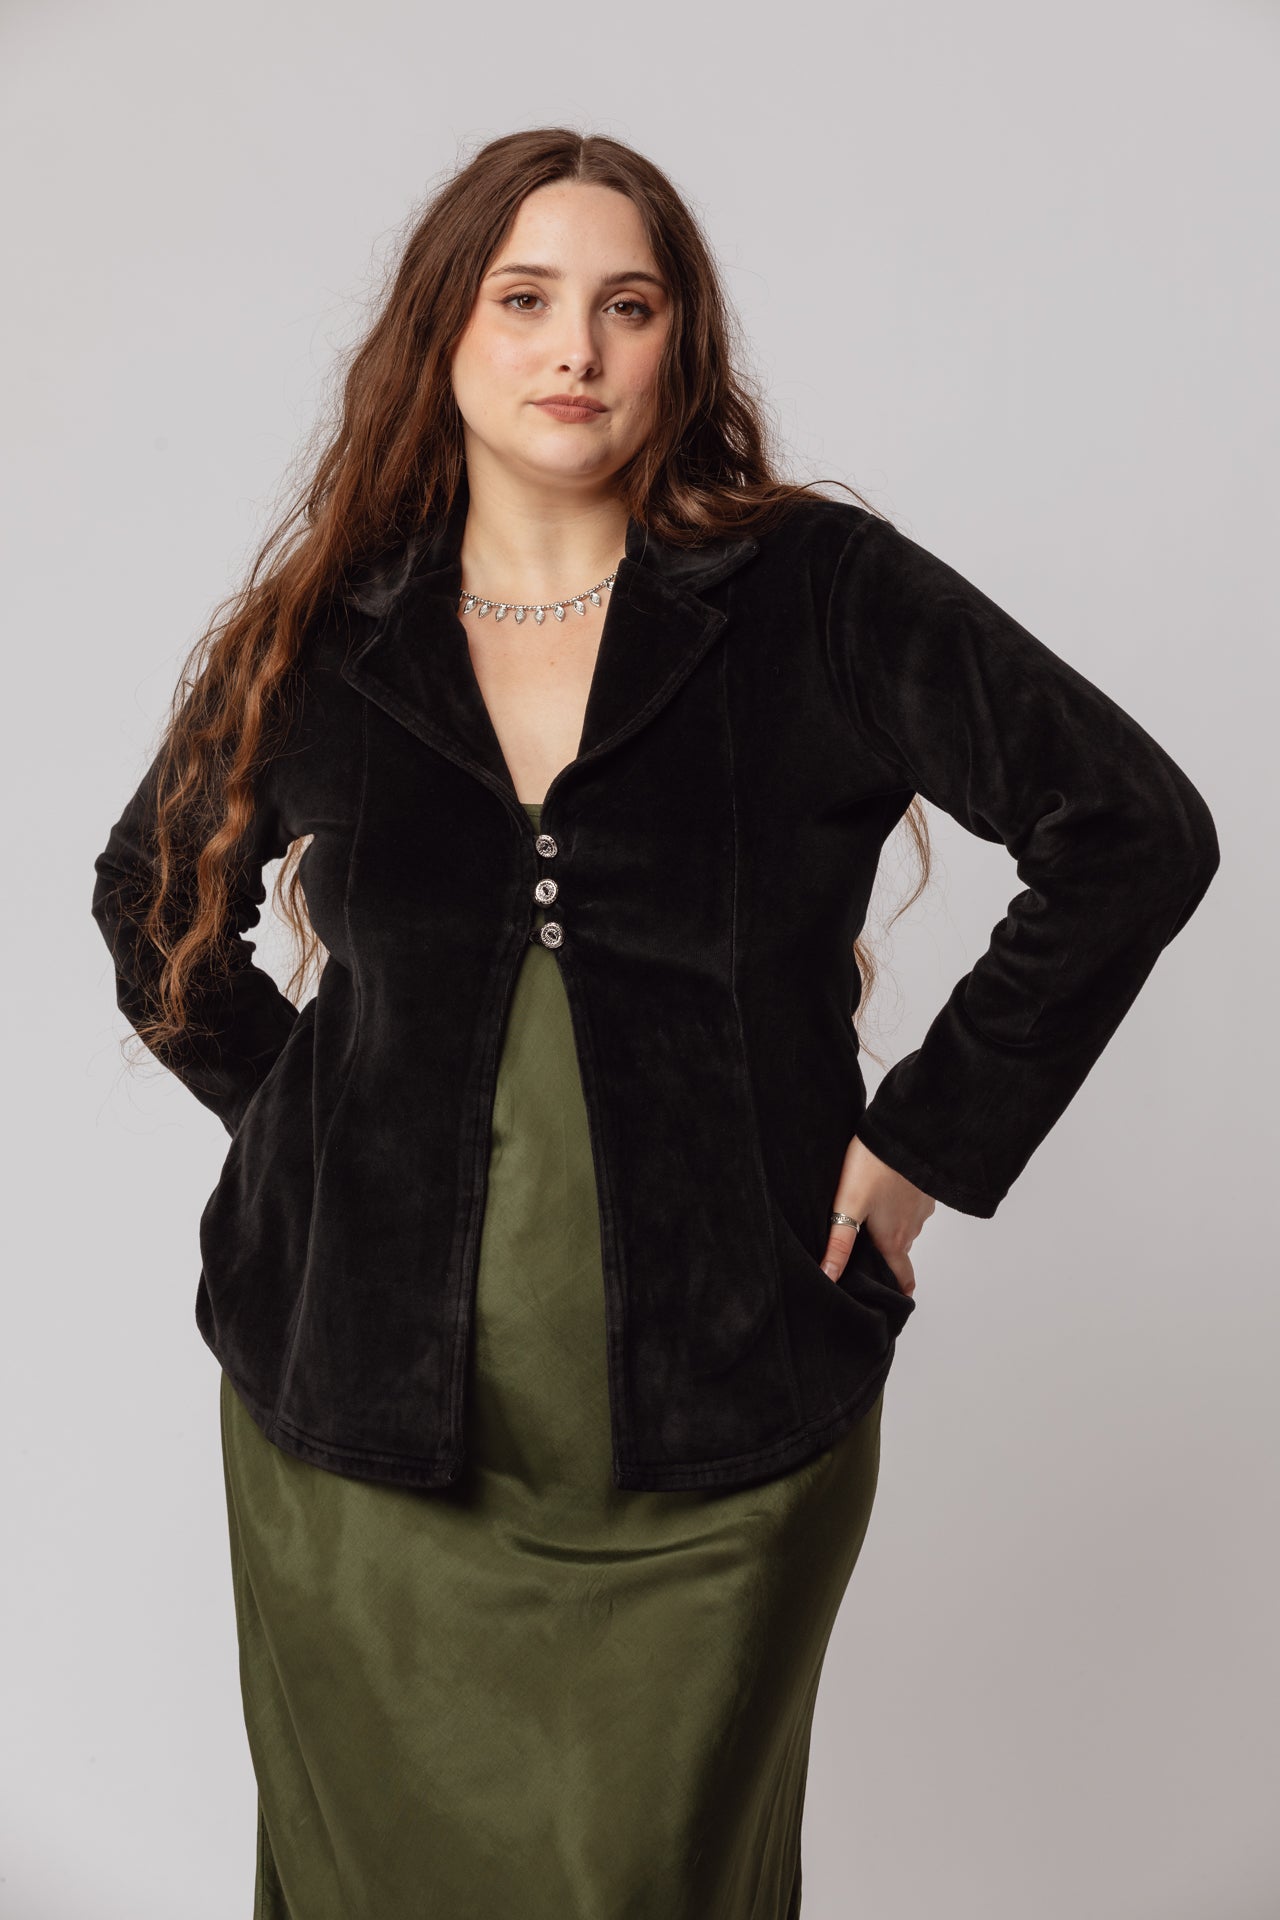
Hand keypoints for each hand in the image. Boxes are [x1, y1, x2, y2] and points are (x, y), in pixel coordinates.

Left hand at [820, 1135, 935, 1296]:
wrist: (904, 1131)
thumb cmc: (873, 1166)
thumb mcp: (848, 1205)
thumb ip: (839, 1243)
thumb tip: (829, 1277)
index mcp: (893, 1239)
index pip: (902, 1277)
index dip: (897, 1291)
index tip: (893, 1301)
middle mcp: (912, 1228)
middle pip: (899, 1251)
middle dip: (886, 1257)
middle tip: (867, 1257)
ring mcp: (922, 1209)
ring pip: (906, 1227)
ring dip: (892, 1229)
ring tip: (871, 1222)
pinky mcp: (925, 1190)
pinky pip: (912, 1207)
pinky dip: (900, 1207)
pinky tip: (884, 1194)